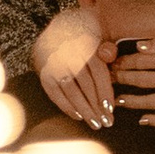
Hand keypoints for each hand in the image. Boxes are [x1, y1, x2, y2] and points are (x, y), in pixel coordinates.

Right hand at [37, 10, 116, 128]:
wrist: (60, 30)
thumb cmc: (86, 39)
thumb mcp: (99, 38)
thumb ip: (107, 48)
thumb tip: (109, 55)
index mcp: (85, 42)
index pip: (97, 71)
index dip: (105, 91)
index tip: (111, 108)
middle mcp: (68, 52)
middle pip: (85, 84)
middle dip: (97, 106)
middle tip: (107, 122)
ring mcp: (53, 63)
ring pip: (71, 91)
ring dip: (84, 110)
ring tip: (95, 123)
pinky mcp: (43, 72)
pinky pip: (55, 93)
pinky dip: (67, 107)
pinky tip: (78, 116)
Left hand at [112, 22, 154, 123]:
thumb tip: (140, 47)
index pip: (139, 62)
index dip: (123, 63)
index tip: (112, 64)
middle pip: (141, 81)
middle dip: (122, 81)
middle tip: (109, 81)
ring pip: (152, 102)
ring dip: (132, 102)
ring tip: (118, 102)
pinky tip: (145, 120)